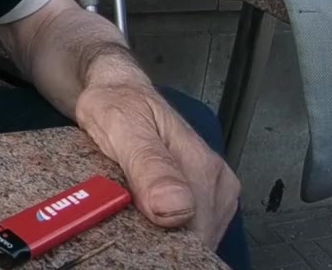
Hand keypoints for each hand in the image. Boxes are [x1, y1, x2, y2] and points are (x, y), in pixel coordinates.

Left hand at [75, 82, 239, 247]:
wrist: (116, 90)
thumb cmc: (116, 104)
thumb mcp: (122, 127)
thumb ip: (149, 166)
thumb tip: (175, 208)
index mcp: (203, 168)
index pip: (195, 233)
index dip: (163, 241)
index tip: (134, 235)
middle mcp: (215, 183)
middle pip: (195, 237)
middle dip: (162, 238)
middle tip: (126, 219)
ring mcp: (211, 192)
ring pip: (191, 235)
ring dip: (162, 234)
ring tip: (133, 212)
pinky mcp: (202, 198)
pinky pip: (187, 227)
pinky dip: (164, 228)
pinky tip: (143, 215)